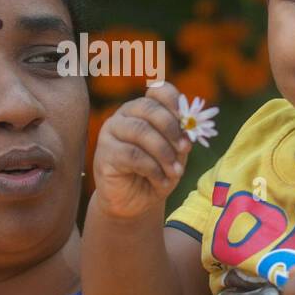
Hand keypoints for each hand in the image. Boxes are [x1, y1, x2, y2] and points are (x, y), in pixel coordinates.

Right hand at [91, 80, 192, 219]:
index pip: (158, 91)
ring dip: (164, 153)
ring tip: (175, 172)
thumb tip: (190, 124)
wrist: (135, 203)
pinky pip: (133, 155)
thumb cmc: (157, 173)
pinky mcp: (105, 154)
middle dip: (172, 129)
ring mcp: (111, 133)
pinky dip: (153, 169)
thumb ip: (181, 136)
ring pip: (141, 131)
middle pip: (149, 109)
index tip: (188, 121)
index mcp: (143, 109)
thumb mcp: (175, 153)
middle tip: (185, 149)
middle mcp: (125, 115)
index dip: (174, 101)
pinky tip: (161, 181)